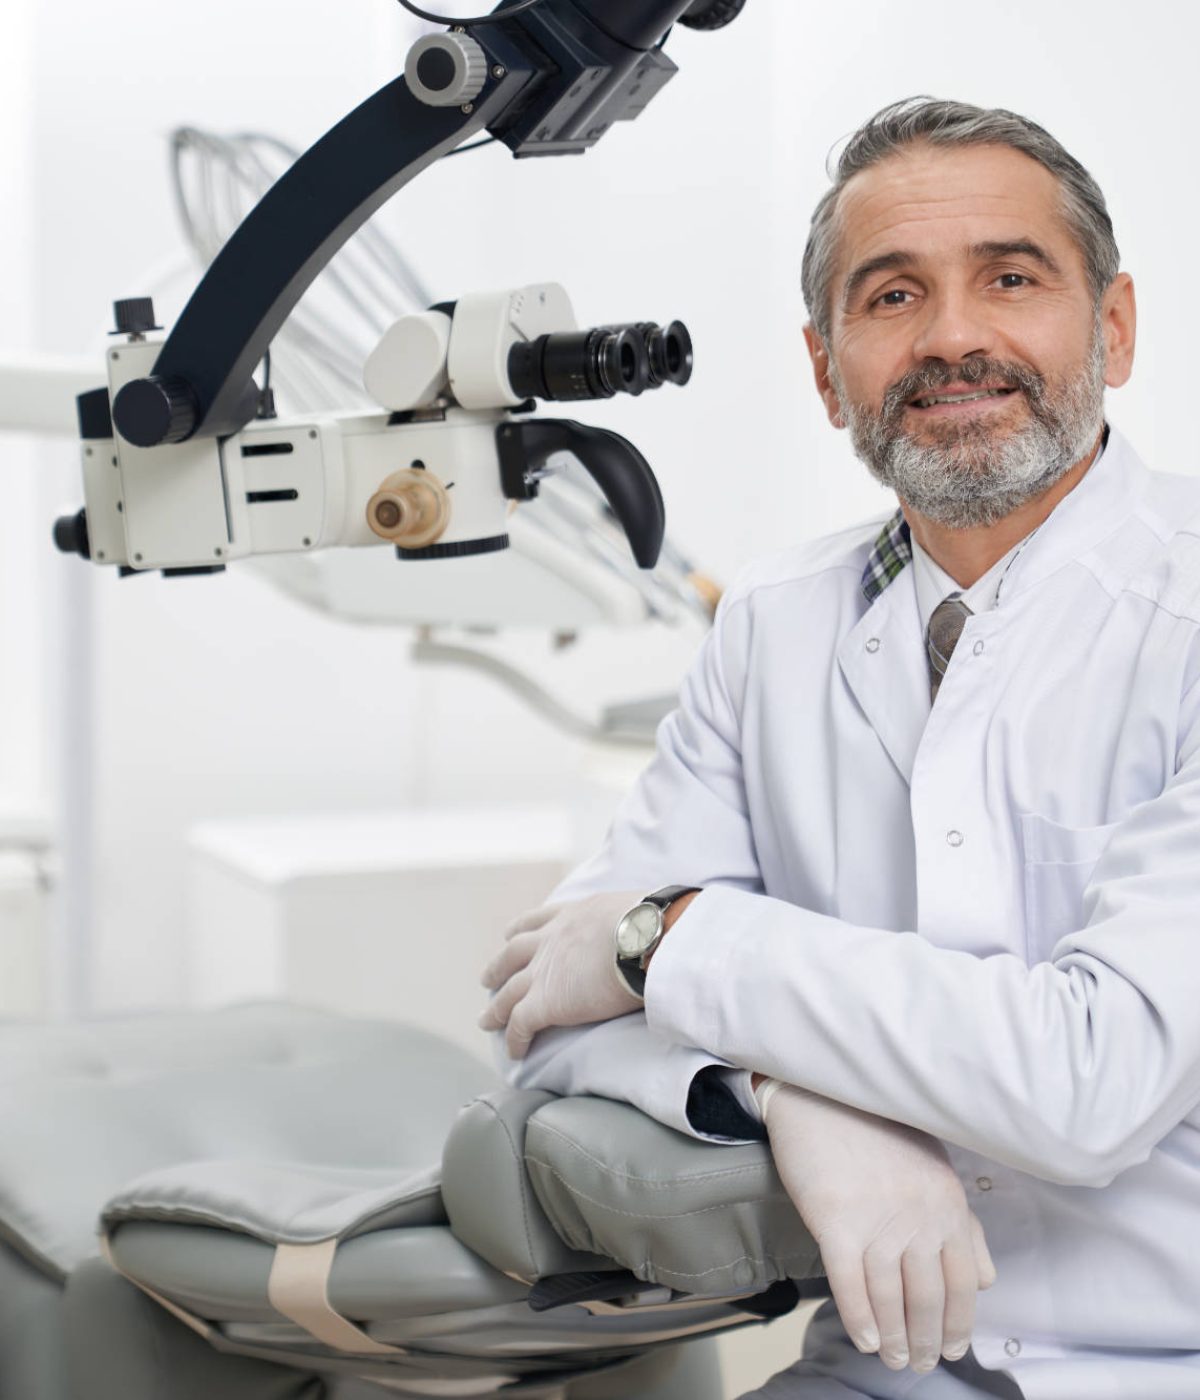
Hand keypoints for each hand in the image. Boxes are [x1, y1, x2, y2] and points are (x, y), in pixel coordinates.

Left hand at [479, 891, 643, 1057]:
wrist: (643, 938)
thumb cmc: (651, 924)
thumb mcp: (630, 910)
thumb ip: (624, 921)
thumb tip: (645, 931)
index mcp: (571, 915)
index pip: (536, 921)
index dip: (520, 930)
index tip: (508, 935)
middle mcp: (549, 941)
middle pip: (512, 956)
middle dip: (498, 968)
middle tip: (487, 979)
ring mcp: (543, 973)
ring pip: (508, 994)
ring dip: (496, 1009)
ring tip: (486, 1020)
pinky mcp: (544, 1003)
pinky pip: (520, 1026)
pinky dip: (514, 1040)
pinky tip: (515, 1052)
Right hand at [761, 1083, 995, 1375]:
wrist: (820, 1092)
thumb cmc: (875, 1126)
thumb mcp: (932, 1165)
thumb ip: (961, 1222)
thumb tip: (984, 1277)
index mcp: (948, 1203)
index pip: (965, 1281)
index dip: (959, 1322)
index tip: (954, 1347)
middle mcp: (919, 1217)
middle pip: (929, 1297)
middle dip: (928, 1339)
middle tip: (922, 1364)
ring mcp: (876, 1221)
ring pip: (891, 1298)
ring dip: (894, 1337)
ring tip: (893, 1358)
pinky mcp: (835, 1221)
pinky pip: (850, 1284)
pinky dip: (860, 1318)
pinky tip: (865, 1338)